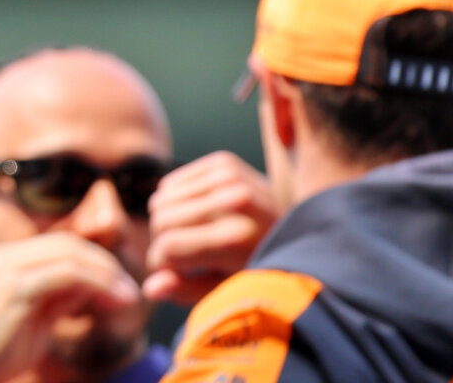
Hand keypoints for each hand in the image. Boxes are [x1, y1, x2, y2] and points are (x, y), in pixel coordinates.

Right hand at [0, 233, 141, 382]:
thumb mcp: (33, 321)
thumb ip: (56, 298)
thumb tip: (91, 286)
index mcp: (3, 261)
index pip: (58, 244)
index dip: (94, 261)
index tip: (120, 286)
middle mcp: (3, 257)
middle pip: (67, 243)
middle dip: (105, 264)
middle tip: (131, 291)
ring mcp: (6, 269)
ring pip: (70, 254)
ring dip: (107, 273)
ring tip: (128, 297)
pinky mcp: (14, 289)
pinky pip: (66, 273)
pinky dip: (97, 284)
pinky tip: (114, 302)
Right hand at [143, 150, 278, 305]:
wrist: (302, 229)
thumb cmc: (263, 268)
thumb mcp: (228, 290)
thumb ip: (187, 290)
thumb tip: (150, 287)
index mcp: (236, 239)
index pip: (168, 246)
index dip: (161, 264)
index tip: (173, 273)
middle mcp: (233, 201)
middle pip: (160, 219)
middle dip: (162, 241)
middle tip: (183, 254)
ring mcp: (228, 176)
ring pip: (160, 198)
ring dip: (167, 221)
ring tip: (191, 234)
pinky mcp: (223, 162)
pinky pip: (169, 182)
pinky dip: (174, 201)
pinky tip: (196, 214)